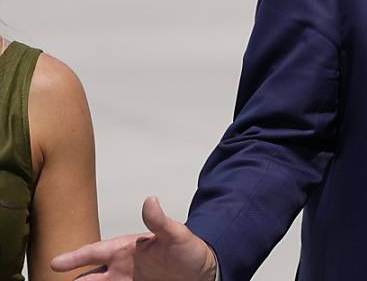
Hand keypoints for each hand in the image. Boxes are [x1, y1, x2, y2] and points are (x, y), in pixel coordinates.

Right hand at [51, 197, 217, 280]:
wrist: (204, 270)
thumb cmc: (189, 249)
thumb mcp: (177, 235)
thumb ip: (160, 222)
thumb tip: (150, 200)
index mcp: (126, 249)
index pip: (95, 252)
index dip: (75, 257)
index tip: (55, 263)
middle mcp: (122, 267)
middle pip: (90, 277)